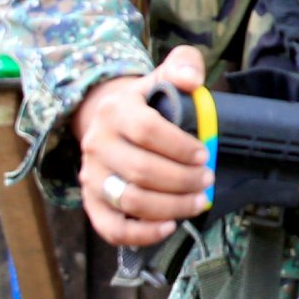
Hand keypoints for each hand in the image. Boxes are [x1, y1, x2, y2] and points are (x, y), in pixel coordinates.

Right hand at [73, 45, 211, 247]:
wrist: (105, 116)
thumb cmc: (146, 98)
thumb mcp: (165, 72)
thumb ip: (183, 64)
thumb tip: (192, 80)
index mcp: (116, 111)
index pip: (147, 131)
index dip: (179, 146)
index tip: (205, 154)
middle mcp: (97, 144)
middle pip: (141, 171)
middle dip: (182, 180)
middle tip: (208, 180)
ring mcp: (91, 176)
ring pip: (129, 200)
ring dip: (169, 206)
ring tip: (198, 201)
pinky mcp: (90, 201)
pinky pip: (111, 227)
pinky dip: (141, 234)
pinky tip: (169, 226)